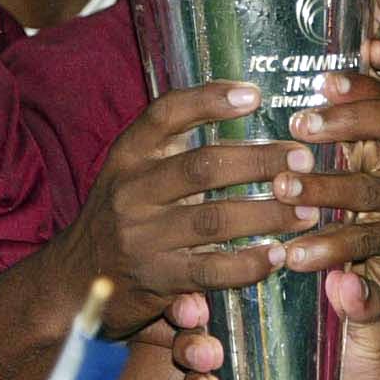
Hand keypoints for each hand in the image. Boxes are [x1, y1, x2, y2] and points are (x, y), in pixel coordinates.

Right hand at [68, 83, 324, 336]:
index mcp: (128, 156)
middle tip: (303, 159)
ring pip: (215, 219)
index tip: (255, 94)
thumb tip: (247, 109)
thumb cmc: (119, 220)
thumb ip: (175, 150)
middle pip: (204, 166)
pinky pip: (212, 270)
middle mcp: (132, 191)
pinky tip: (277, 255)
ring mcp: (142, 237)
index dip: (210, 99)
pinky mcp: (155, 280)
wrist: (71, 285)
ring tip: (307, 210)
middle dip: (261, 160)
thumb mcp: (133, 175)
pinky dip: (249, 263)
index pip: (166, 114)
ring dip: (268, 213)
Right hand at [172, 269, 379, 379]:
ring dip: (190, 348)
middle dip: (188, 308)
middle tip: (193, 313)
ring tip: (207, 359)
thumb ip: (365, 310)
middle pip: (203, 304)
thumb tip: (348, 282)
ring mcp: (236, 359)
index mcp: (277, 297)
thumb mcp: (369, 334)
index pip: (238, 271)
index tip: (217, 266)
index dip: (218, 267)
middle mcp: (248, 324)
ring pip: (193, 344)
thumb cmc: (366, 366)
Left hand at [271, 72, 379, 325]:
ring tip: (283, 186)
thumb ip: (348, 150)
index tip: (328, 75)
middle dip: (346, 120)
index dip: (365, 82)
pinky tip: (296, 255)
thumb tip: (305, 121)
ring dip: (323, 187)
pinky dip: (328, 249)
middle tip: (300, 122)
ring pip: (368, 189)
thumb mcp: (371, 179)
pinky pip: (364, 243)